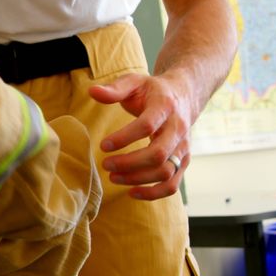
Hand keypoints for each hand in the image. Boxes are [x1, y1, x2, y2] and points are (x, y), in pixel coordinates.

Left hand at [88, 72, 194, 200]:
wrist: (183, 95)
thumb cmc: (153, 91)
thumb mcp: (134, 82)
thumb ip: (114, 88)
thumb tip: (92, 91)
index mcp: (165, 107)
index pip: (147, 125)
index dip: (124, 138)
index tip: (103, 145)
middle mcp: (178, 129)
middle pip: (158, 154)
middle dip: (129, 163)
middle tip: (106, 164)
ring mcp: (183, 147)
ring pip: (165, 172)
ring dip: (137, 179)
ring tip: (113, 177)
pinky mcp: (183, 161)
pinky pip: (172, 184)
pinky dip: (153, 193)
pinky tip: (132, 192)